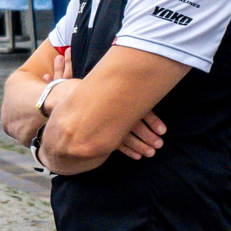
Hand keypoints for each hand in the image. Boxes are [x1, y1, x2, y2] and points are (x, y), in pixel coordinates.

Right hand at [48, 44, 165, 161]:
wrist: (66, 95)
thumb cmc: (96, 87)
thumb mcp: (108, 81)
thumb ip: (127, 81)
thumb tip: (147, 74)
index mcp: (115, 97)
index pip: (137, 110)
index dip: (152, 121)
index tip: (163, 130)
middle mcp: (110, 110)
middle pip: (132, 126)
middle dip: (148, 137)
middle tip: (160, 144)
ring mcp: (103, 123)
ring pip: (124, 138)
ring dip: (139, 146)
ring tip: (152, 153)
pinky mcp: (98, 132)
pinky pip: (114, 144)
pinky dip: (127, 150)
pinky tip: (137, 156)